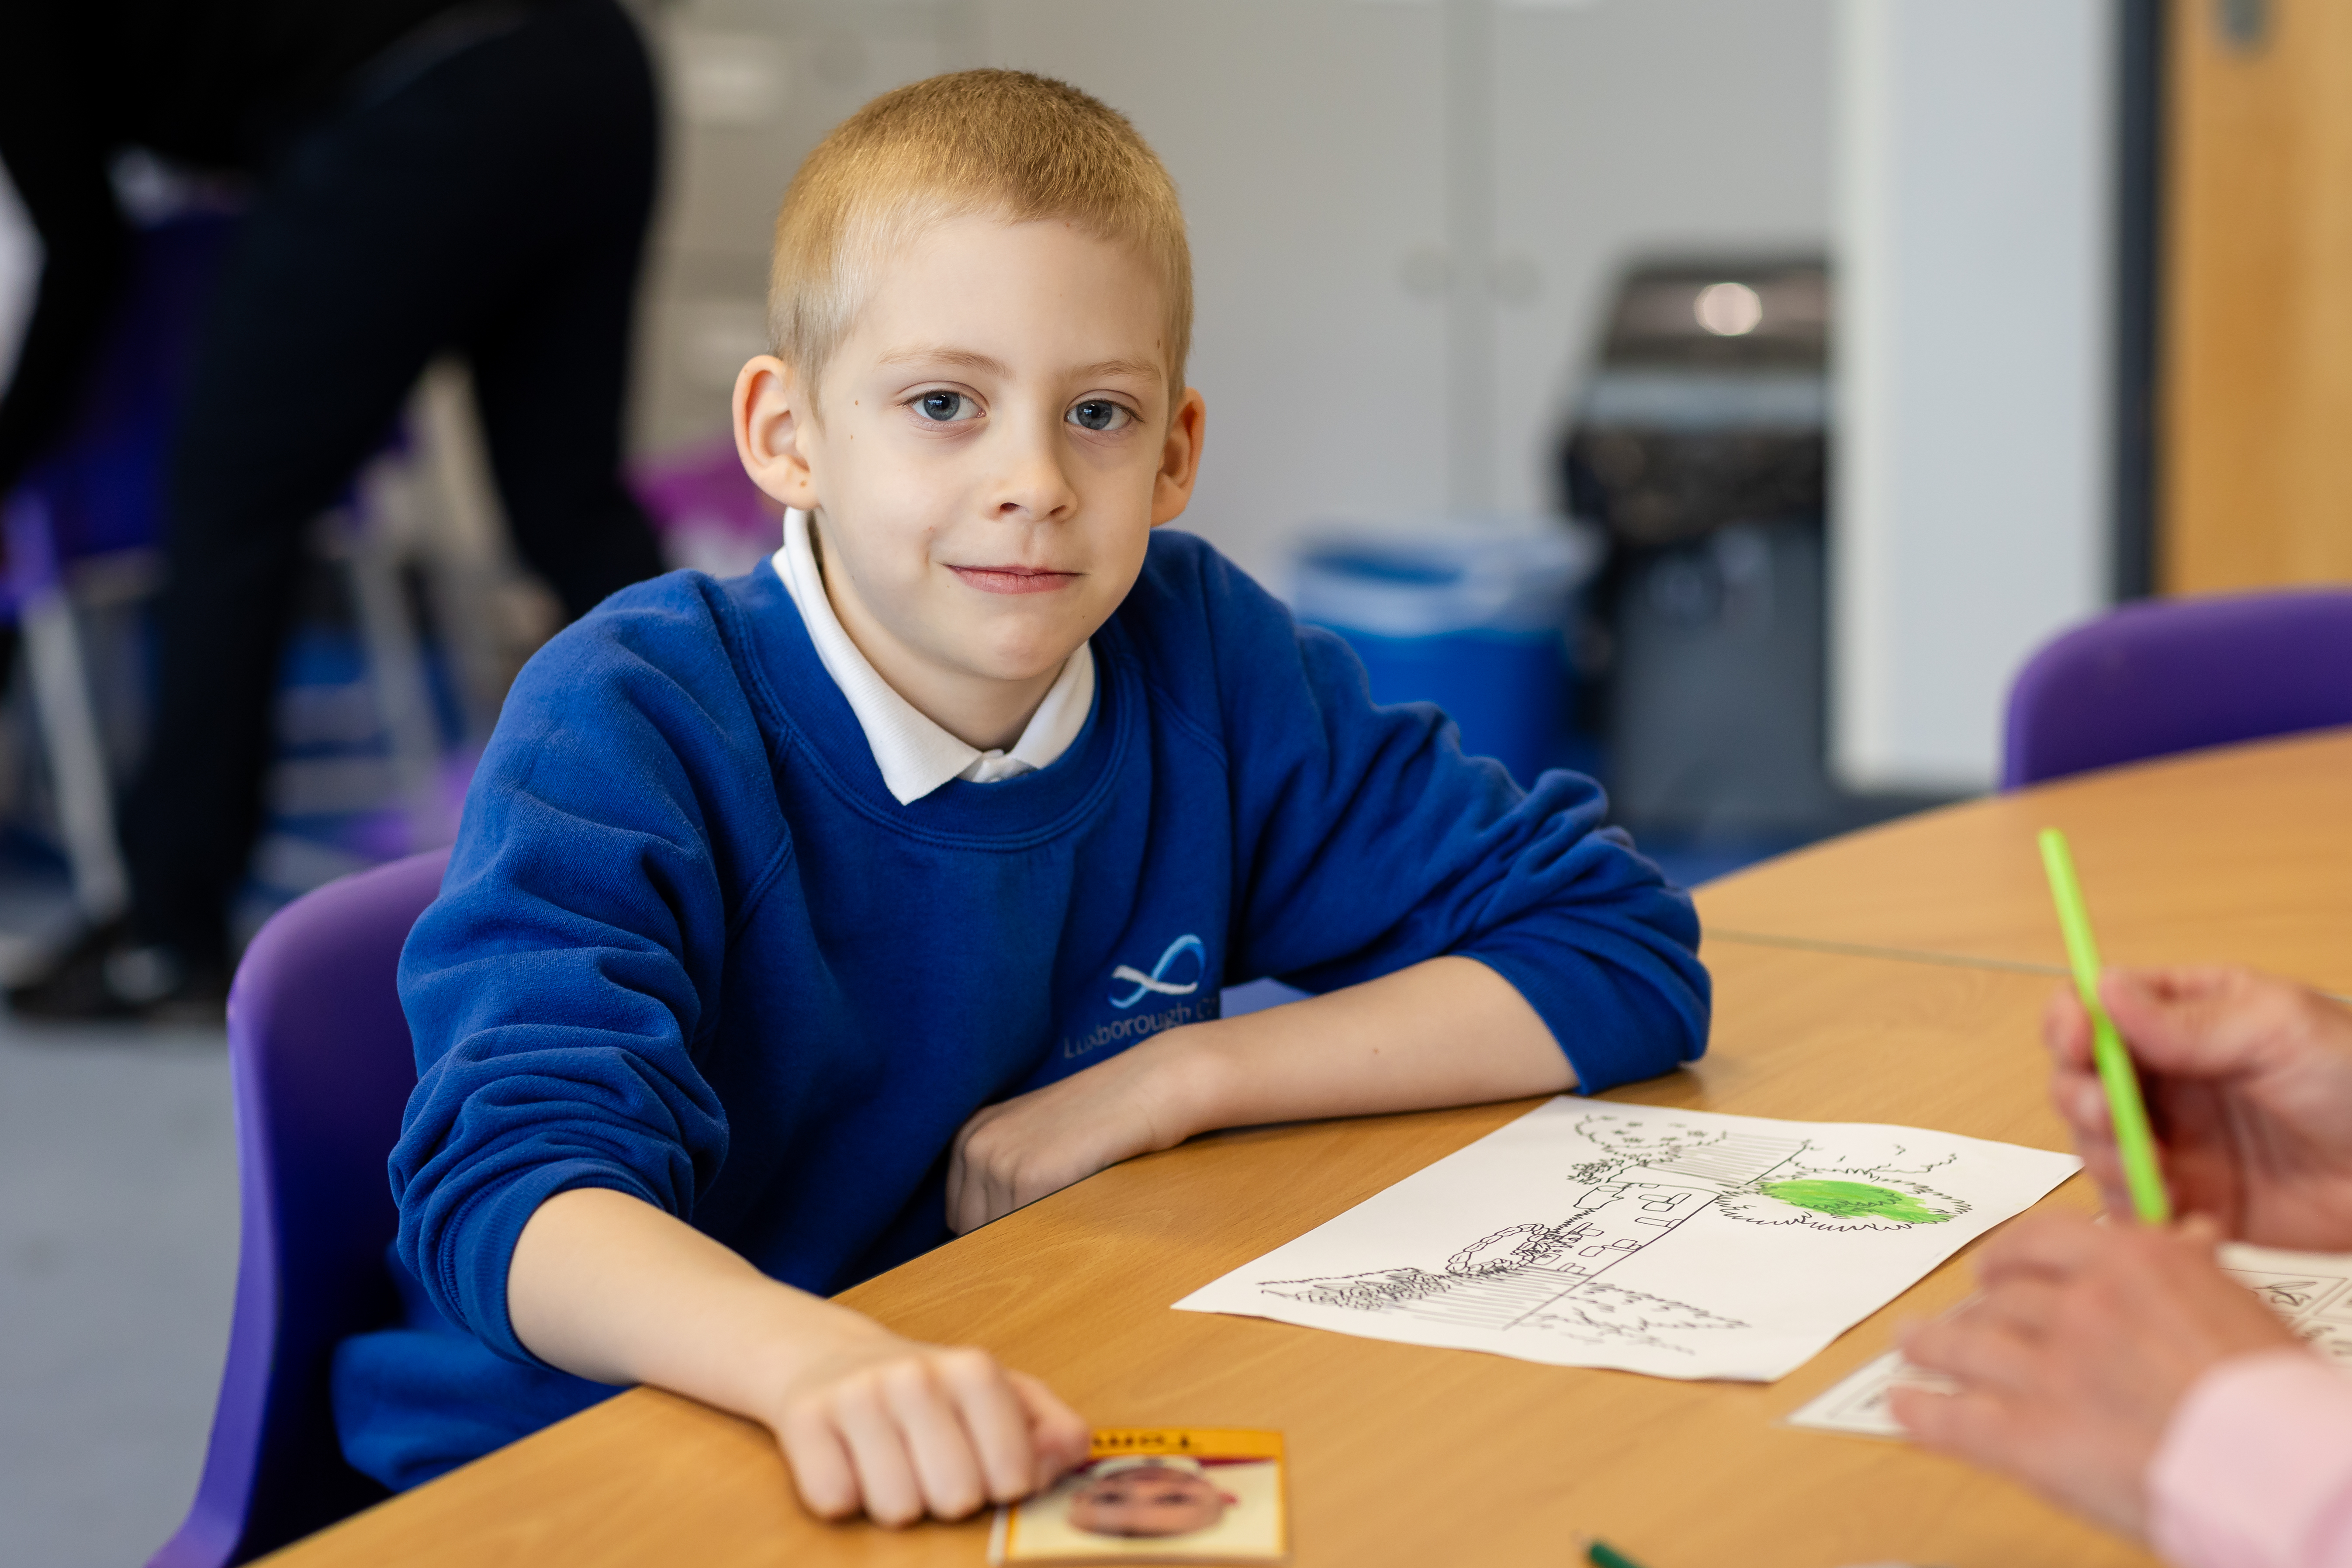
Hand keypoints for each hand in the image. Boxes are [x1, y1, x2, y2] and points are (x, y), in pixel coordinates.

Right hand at [763, 1321, 1090, 1525]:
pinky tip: (851, 1464)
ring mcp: (857, 1396)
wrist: (826, 1354)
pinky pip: (836, 1501)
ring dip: (896, 1502)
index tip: (990, 1471)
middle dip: (949, 1499)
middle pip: (956, 1498)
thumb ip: (1051, 1428)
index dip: (1005, 1487)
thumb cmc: (927, 1391)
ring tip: (892, 1465)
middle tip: (933, 1468)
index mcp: (973, 1369)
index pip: (1013, 1475)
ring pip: (896, 1509)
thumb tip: (1070, 1456)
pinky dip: (845, 1497)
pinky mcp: (803, 1421)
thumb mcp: (1001, 1396)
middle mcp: (915, 1377)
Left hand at [947, 1029, 1205, 1233]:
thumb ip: (998, 1173)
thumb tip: (977, 1232)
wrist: (1143, 1090)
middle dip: (1005, 1235)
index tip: (1031, 1217)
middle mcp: (974, 1146)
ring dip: (1029, 1239)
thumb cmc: (1095, 1118)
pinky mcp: (1031, 1178)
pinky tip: (1076, 1206)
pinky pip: (1024, 1234)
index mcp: (969, 1136)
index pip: (957, 1214)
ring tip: (1069, 1203)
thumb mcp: (1029, 1136)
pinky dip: (1049, 1237)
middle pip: (970, 1230)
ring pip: (995, 1239)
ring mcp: (999, 1161)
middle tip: (1055, 1213)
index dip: (992, 1227)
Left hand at [1890, 1212, 2299, 1537]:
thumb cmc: (2266, 1389)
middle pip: (1998, 1298)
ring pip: (1963, 1346)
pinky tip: (1901, 1407)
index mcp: (2125, 1264)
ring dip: (1930, 1344)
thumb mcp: (2232, 1304)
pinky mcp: (2030, 1439)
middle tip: (1961, 1316)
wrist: (2278, 1467)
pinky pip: (1956, 1418)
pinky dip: (1921, 1412)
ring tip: (1910, 1344)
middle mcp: (2076, 1308)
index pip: (2036, 1240)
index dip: (2006, 1255)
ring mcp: (2046, 1373)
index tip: (1994, 1267)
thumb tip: (2191, 1234)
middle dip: (1973, 1308)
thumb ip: (2190, 1268)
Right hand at [2045, 966, 2351, 1245]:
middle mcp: (2166, 1079)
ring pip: (2093, 1144)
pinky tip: (2180, 1208)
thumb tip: (2104, 990)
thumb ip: (2186, 1021)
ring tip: (2156, 1168)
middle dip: (2080, 1096)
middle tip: (2110, 1113)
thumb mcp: (2278, 1029)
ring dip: (2107, 1155)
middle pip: (2077, 1078)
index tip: (2078, 1041)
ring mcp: (2173, 1139)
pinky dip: (2139, 1208)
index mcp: (2180, 1020)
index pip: (2092, 1008)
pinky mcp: (2189, 1198)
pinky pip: (2131, 1204)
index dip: (2070, 1022)